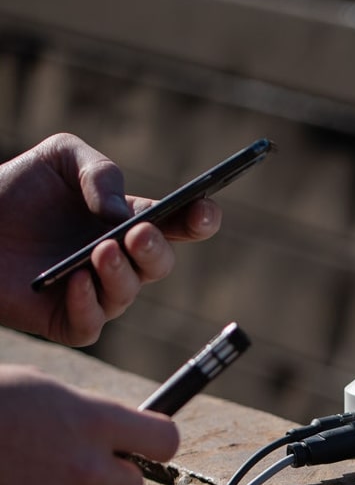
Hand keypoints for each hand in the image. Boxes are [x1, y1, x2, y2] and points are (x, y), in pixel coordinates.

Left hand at [0, 133, 221, 345]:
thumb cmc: (14, 189)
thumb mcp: (60, 159)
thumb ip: (99, 172)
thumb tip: (122, 213)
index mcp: (127, 223)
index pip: (176, 226)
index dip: (198, 220)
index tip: (205, 211)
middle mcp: (118, 261)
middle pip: (159, 265)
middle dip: (155, 250)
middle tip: (138, 232)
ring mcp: (94, 293)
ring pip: (127, 294)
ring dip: (120, 274)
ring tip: (100, 251)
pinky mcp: (65, 321)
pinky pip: (91, 325)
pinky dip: (87, 305)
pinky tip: (75, 281)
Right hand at [0, 365, 179, 484]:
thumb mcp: (45, 390)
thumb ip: (91, 415)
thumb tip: (122, 431)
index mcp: (94, 421)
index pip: (164, 441)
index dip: (156, 442)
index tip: (144, 443)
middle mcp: (85, 465)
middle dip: (114, 478)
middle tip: (83, 464)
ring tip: (53, 484)